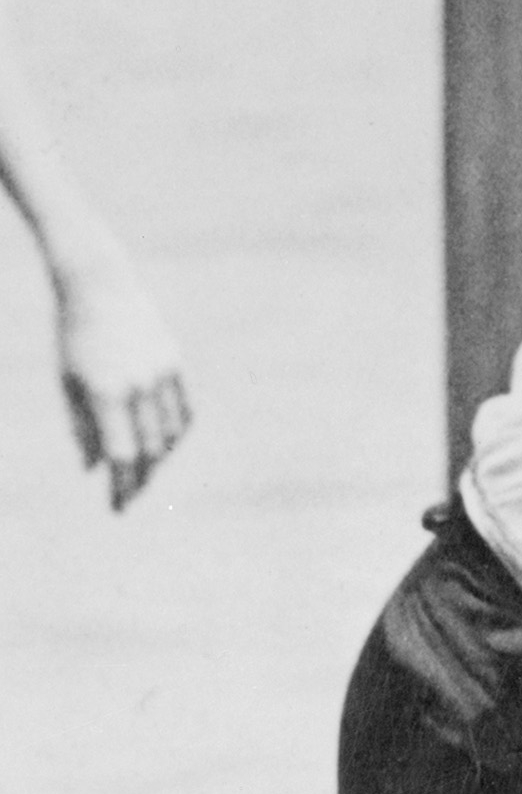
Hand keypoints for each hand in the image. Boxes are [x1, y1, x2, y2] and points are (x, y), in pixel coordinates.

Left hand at [47, 250, 188, 508]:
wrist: (99, 286)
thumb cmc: (72, 337)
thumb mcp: (67, 384)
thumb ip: (82, 428)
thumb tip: (94, 468)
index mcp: (105, 393)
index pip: (121, 454)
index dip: (121, 485)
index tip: (117, 507)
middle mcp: (139, 386)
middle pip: (149, 449)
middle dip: (140, 478)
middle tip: (129, 497)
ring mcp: (162, 373)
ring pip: (171, 432)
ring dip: (158, 457)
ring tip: (143, 471)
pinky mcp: (175, 362)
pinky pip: (182, 410)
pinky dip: (174, 432)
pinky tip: (162, 443)